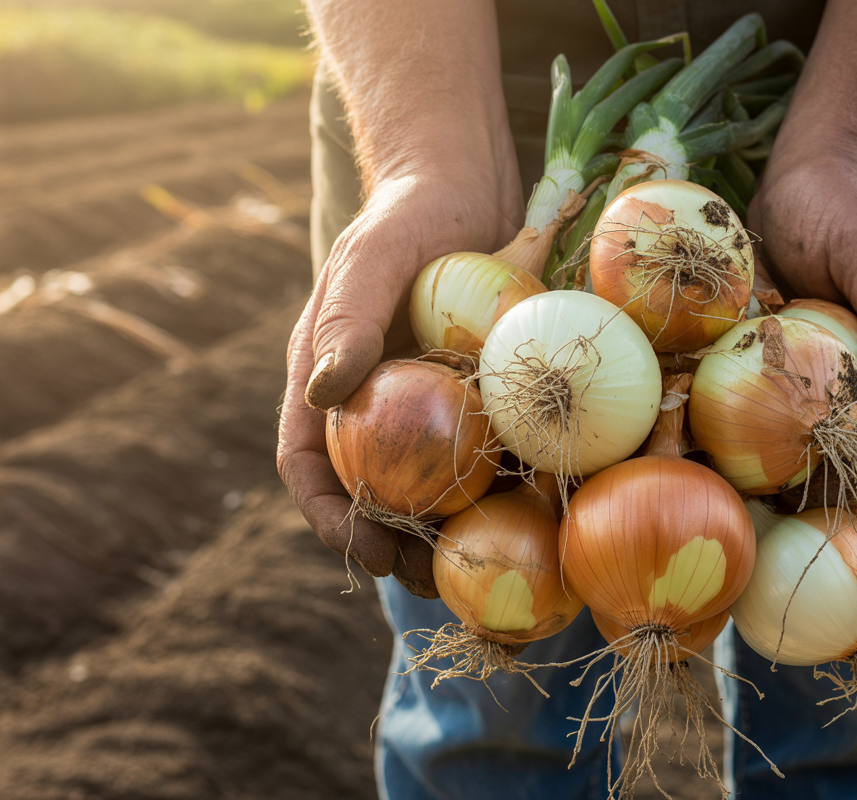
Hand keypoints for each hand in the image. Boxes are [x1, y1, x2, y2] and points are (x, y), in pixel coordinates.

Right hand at [278, 164, 522, 589]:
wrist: (466, 183)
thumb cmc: (407, 214)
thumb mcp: (371, 260)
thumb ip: (347, 320)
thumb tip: (327, 392)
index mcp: (329, 378)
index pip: (307, 464)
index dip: (328, 518)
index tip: (364, 555)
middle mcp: (374, 398)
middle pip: (371, 488)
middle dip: (393, 541)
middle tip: (433, 580)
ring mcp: (426, 398)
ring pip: (429, 480)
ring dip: (448, 527)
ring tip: (482, 566)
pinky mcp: (476, 391)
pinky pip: (483, 447)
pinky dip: (499, 483)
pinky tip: (534, 508)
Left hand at [749, 148, 856, 502]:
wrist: (803, 170)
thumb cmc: (838, 201)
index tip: (848, 500)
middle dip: (841, 487)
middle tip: (785, 510)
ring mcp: (844, 365)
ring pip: (833, 437)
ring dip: (800, 470)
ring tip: (752, 496)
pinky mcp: (802, 360)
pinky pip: (789, 410)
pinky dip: (765, 436)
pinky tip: (725, 451)